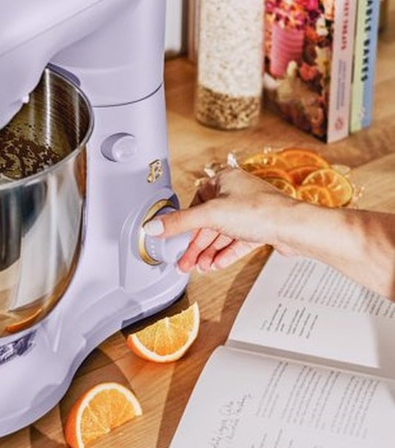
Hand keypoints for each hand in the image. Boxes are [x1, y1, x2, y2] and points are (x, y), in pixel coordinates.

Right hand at [145, 168, 298, 272]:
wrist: (295, 228)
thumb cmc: (261, 211)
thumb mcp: (210, 216)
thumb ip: (179, 222)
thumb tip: (152, 226)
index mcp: (224, 180)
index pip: (196, 202)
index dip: (185, 223)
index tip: (174, 237)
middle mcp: (237, 193)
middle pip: (208, 222)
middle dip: (197, 245)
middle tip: (184, 261)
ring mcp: (250, 211)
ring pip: (222, 234)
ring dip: (209, 252)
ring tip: (199, 267)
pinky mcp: (261, 227)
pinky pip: (237, 241)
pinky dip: (225, 253)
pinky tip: (215, 264)